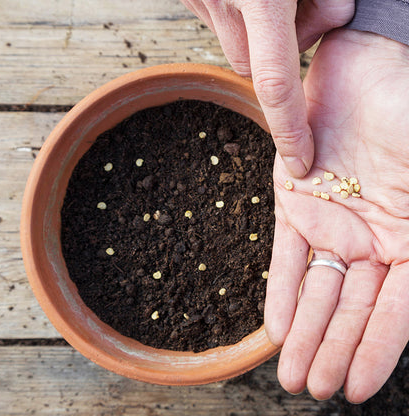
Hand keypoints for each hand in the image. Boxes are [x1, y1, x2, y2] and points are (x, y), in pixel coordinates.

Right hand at [181, 0, 353, 176]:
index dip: (288, 130)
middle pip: (255, 69)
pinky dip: (236, 15)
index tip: (299, 161)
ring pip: (236, 47)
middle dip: (277, 58)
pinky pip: (220, 23)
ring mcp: (200, 1)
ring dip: (256, 34)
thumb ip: (325, 3)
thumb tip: (326, 29)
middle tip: (294, 8)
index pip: (276, 85)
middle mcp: (223, 4)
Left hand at [265, 29, 408, 402]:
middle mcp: (369, 238)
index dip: (374, 351)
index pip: (393, 312)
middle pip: (348, 308)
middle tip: (311, 389)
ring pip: (316, 289)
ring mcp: (329, 221)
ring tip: (290, 374)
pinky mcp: (293, 201)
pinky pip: (285, 255)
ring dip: (303, 332)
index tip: (354, 389)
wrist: (366, 69)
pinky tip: (275, 327)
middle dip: (330, 350)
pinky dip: (280, 290)